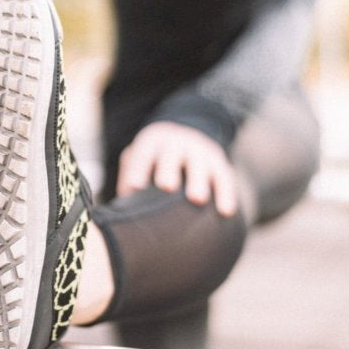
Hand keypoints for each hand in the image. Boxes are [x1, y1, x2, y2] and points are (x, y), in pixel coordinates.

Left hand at [116, 121, 236, 216]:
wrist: (186, 136)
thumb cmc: (154, 161)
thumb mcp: (140, 158)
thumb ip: (130, 177)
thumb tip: (122, 208)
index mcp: (152, 142)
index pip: (143, 154)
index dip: (138, 169)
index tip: (134, 188)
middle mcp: (176, 143)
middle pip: (171, 156)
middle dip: (168, 169)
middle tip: (166, 187)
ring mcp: (199, 151)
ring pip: (200, 165)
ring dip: (198, 181)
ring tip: (197, 200)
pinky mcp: (218, 163)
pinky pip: (224, 177)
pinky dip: (226, 194)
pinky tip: (226, 212)